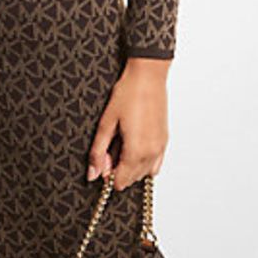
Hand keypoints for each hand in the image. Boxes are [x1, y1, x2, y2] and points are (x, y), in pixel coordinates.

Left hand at [86, 60, 169, 191]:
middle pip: (132, 179)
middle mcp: (152, 153)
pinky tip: (135, 147)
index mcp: (136, 151)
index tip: (101, 159)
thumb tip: (93, 174)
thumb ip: (98, 151)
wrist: (148, 76)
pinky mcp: (164, 140)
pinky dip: (144, 162)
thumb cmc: (129, 94)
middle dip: (118, 169)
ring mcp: (160, 147)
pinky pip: (155, 164)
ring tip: (121, 143)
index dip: (107, 173)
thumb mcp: (107, 122)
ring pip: (144, 172)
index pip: (121, 181)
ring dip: (131, 166)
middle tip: (109, 147)